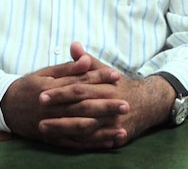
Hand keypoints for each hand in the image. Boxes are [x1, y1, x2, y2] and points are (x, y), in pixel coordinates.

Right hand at [1, 43, 126, 147]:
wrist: (4, 107)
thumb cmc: (27, 86)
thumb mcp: (45, 72)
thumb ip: (67, 68)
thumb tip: (87, 60)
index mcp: (50, 88)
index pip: (78, 82)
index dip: (98, 78)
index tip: (117, 74)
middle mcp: (52, 108)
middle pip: (82, 107)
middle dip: (105, 106)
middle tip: (126, 104)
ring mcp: (52, 125)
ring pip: (80, 127)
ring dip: (102, 129)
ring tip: (122, 128)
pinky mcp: (52, 138)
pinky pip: (74, 143)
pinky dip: (92, 144)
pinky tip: (108, 143)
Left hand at [37, 43, 174, 148]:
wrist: (149, 104)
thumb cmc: (120, 86)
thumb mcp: (105, 70)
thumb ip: (87, 61)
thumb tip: (74, 45)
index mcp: (106, 86)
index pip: (79, 88)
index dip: (60, 92)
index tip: (41, 93)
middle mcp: (110, 105)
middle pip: (81, 109)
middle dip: (58, 111)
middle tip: (38, 111)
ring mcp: (114, 123)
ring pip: (85, 128)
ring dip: (63, 129)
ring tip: (43, 127)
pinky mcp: (116, 137)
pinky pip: (93, 142)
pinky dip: (77, 142)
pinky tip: (60, 140)